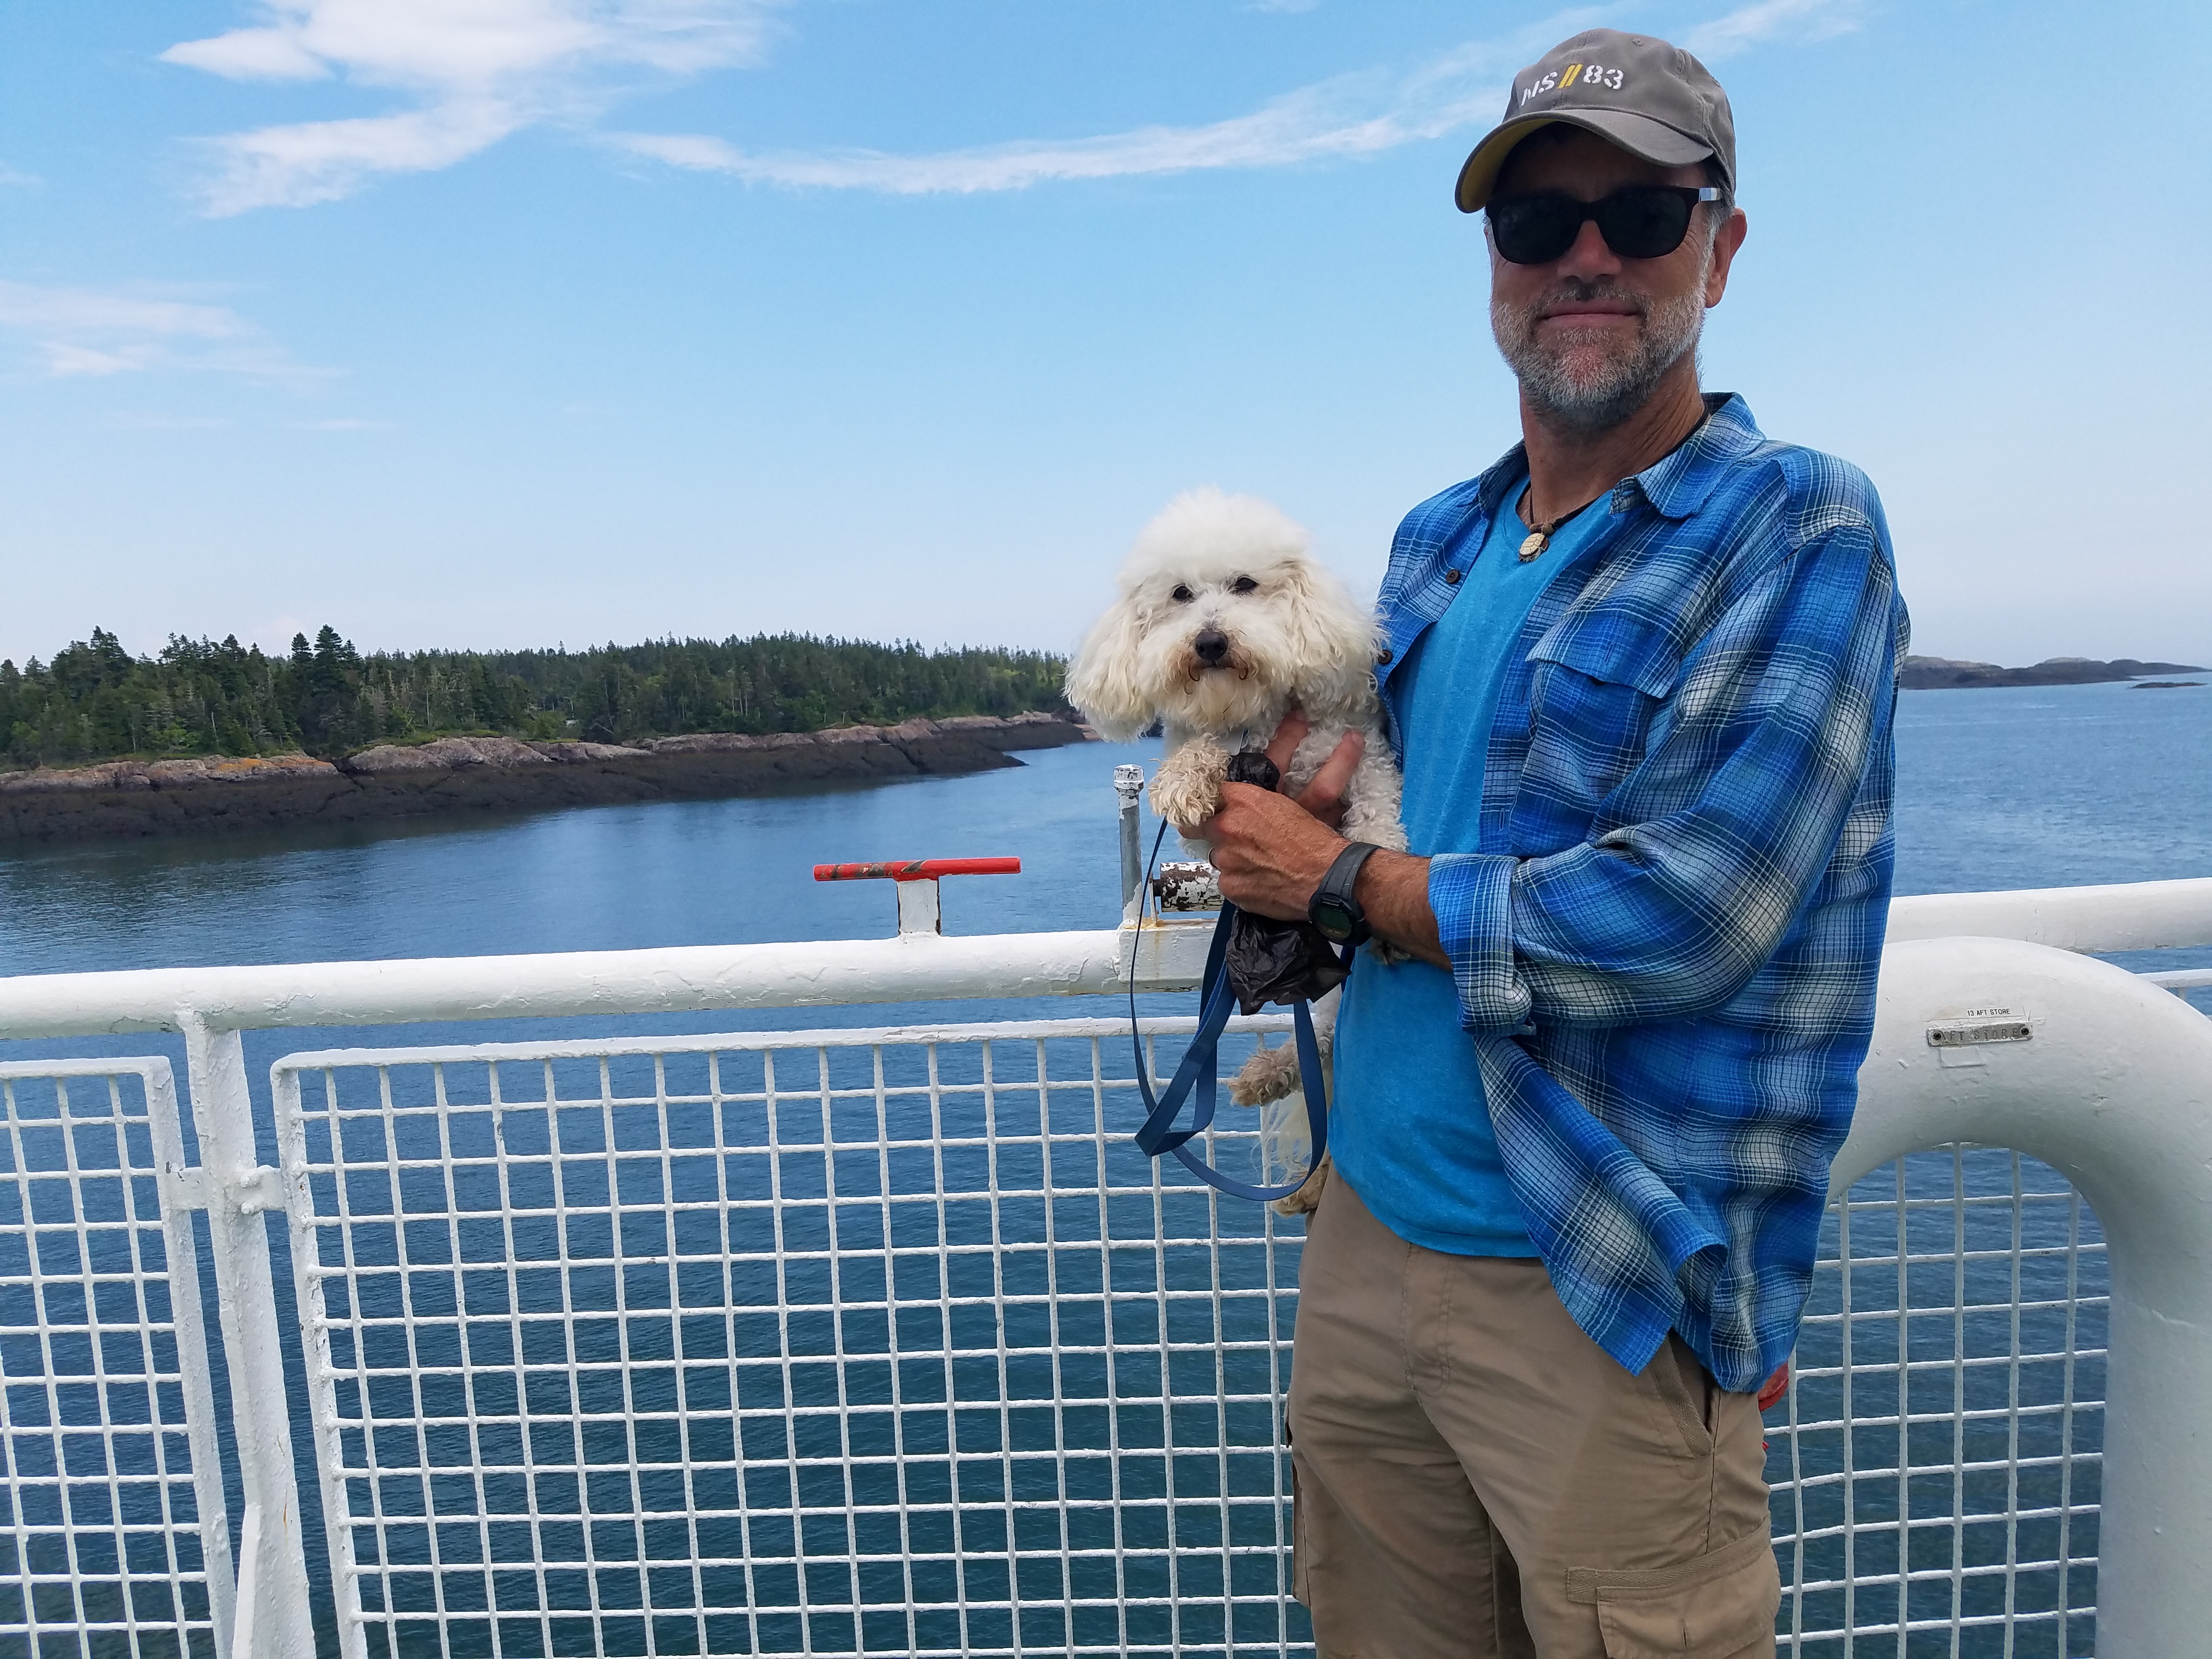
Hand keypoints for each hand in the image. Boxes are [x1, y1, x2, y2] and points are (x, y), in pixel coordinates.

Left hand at [1197, 711, 1364, 919]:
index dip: (1214, 803)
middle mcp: (1228, 827)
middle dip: (1212, 831)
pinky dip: (1240, 882)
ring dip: (1231, 859)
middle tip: (1230, 839)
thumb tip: (1239, 809)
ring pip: (1218, 857)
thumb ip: (1254, 805)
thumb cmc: (1315, 841)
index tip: (1214, 809)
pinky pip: (1227, 881)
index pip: (1212, 794)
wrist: (1328, 877)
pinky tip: (1261, 882)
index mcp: (1244, 801)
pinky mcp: (1230, 886)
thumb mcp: (1286, 807)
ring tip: (1258, 865)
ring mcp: (1226, 860)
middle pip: (1200, 826)